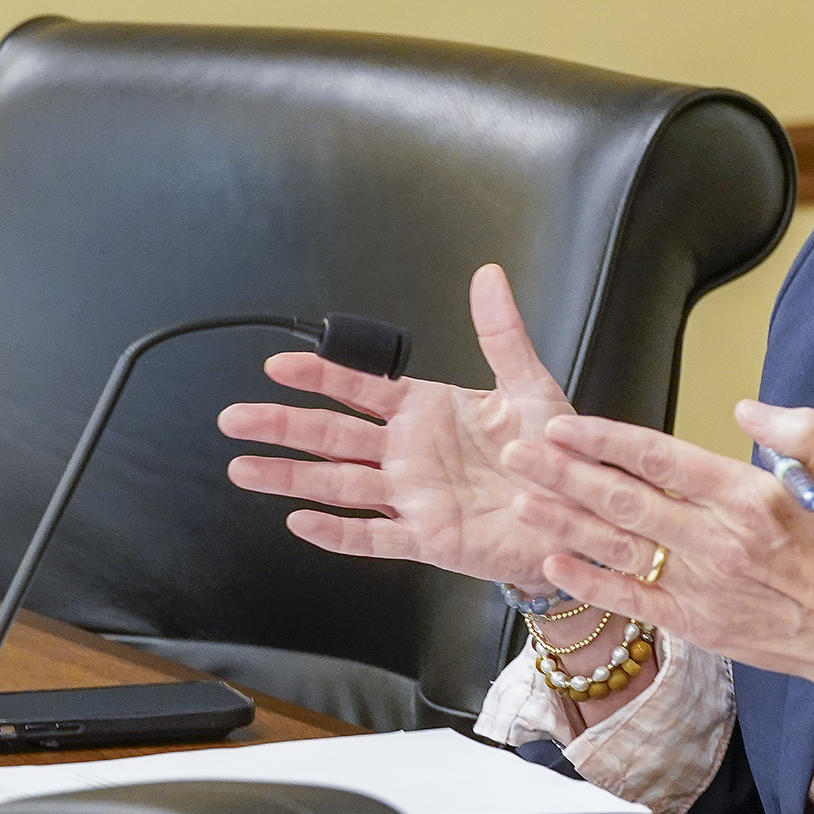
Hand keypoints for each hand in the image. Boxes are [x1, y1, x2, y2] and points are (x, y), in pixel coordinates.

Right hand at [217, 263, 576, 586]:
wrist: (579, 511)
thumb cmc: (553, 453)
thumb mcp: (530, 385)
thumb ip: (502, 332)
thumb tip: (488, 276)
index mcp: (428, 413)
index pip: (362, 389)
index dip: (321, 376)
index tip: (278, 365)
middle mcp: (410, 454)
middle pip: (334, 435)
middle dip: (282, 425)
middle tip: (234, 417)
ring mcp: (414, 497)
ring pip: (340, 483)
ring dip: (291, 477)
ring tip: (243, 468)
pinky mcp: (429, 537)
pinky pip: (375, 536)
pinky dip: (340, 530)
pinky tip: (303, 521)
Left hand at [496, 403, 813, 774]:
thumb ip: (801, 431)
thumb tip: (745, 409)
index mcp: (752, 498)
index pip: (663, 460)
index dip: (607, 440)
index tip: (564, 423)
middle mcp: (719, 543)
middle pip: (625, 500)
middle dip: (563, 472)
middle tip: (516, 449)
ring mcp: (703, 589)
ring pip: (618, 548)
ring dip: (563, 521)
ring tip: (518, 497)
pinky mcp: (698, 626)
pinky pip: (632, 601)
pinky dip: (589, 583)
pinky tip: (553, 563)